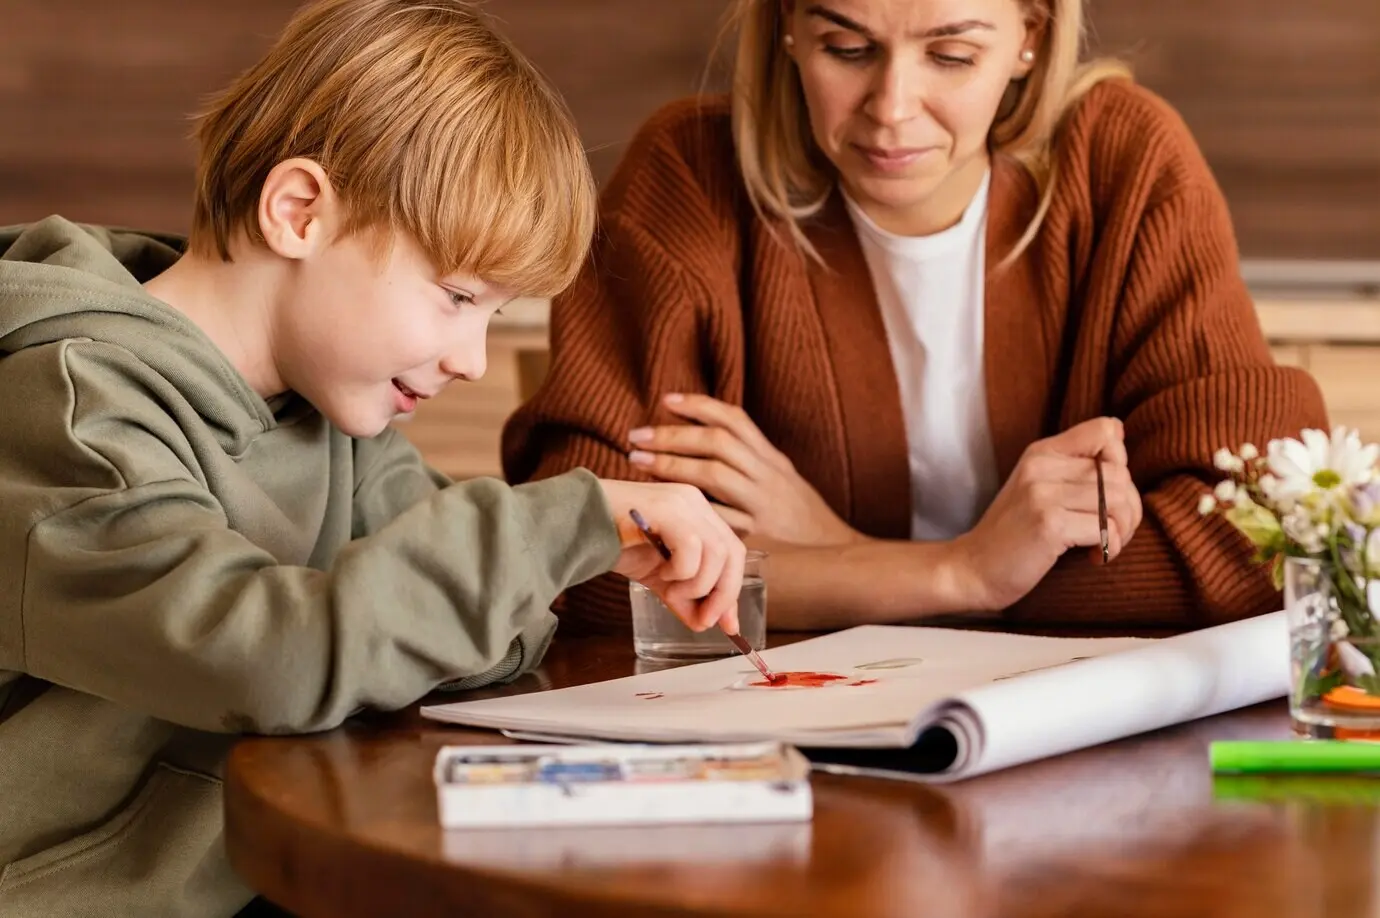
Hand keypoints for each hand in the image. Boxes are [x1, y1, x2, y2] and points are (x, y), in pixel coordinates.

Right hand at [597, 478, 745, 633]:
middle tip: (705, 620)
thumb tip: (705, 622)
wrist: (576, 525)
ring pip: (717, 552)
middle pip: (732, 552)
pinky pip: (693, 547)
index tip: (727, 624)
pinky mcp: (667, 509)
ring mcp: (682, 502)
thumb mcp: (658, 575)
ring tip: (671, 590)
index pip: (731, 550)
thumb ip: (682, 595)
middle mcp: (695, 502)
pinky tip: (661, 573)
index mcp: (697, 512)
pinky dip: (683, 571)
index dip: (732, 588)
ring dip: (699, 584)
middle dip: (723, 593)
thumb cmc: (614, 542)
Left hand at [626, 393, 858, 545]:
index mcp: (772, 459)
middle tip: (636, 436)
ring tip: (639, 461)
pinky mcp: (756, 537)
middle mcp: (768, 476)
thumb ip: (750, 458)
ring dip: (671, 465)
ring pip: (714, 476)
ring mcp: (762, 506)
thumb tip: (706, 433)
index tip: (665, 401)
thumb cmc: (799, 515)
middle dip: (672, 436)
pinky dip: (689, 508)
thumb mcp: (782, 477)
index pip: (735, 420)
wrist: (836, 555)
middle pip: (717, 443)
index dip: (699, 406)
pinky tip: (664, 503)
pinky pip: (718, 518)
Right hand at [952, 417, 1143, 610]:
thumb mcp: (1037, 488)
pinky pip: (1106, 529)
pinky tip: (1090, 557)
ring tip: (1101, 545)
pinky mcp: (1049, 524)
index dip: (1120, 462)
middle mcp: (1042, 466)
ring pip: (1120, 501)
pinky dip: (1109, 549)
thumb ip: (1072, 468)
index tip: (1104, 493)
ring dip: (1122, 531)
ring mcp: (1043, 494)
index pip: (1105, 430)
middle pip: (1121, 473)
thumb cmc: (1014, 534)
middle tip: (1109, 533)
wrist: (972, 569)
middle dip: (1128, 509)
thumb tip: (1121, 444)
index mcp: (1041, 452)